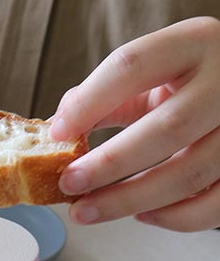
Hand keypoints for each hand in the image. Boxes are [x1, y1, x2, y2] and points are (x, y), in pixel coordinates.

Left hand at [50, 16, 219, 231]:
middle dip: (109, 163)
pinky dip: (176, 217)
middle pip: (168, 128)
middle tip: (69, 183)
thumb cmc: (191, 79)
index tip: (57, 133)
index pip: (133, 66)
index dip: (89, 101)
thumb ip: (106, 94)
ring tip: (88, 210)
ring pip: (191, 173)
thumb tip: (58, 128)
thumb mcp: (154, 71)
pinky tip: (143, 215)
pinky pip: (217, 204)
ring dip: (130, 200)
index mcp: (194, 43)